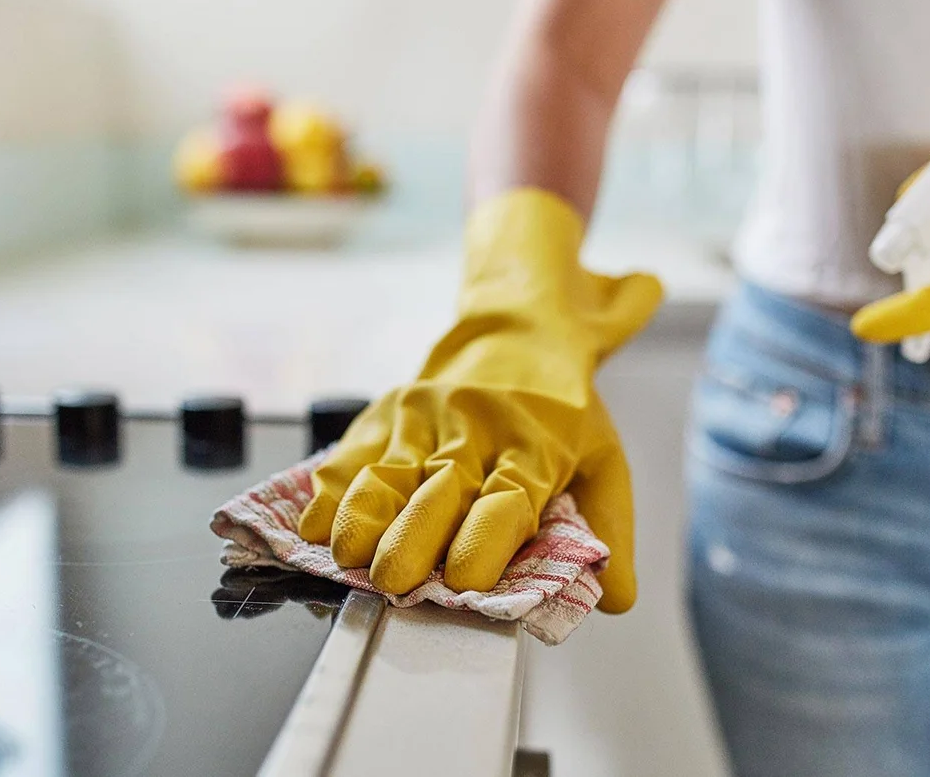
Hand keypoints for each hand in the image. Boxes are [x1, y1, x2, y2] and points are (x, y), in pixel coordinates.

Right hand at [297, 190, 661, 612]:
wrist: (517, 330)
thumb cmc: (560, 410)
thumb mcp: (603, 458)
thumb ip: (607, 528)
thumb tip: (616, 601)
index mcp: (534, 446)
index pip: (508, 497)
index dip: (485, 538)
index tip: (466, 578)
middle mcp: (475, 429)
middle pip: (440, 488)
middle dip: (413, 537)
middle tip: (395, 581)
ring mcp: (425, 418)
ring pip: (388, 472)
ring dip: (364, 515)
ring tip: (347, 558)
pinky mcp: (387, 413)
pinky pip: (352, 455)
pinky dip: (329, 492)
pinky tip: (313, 526)